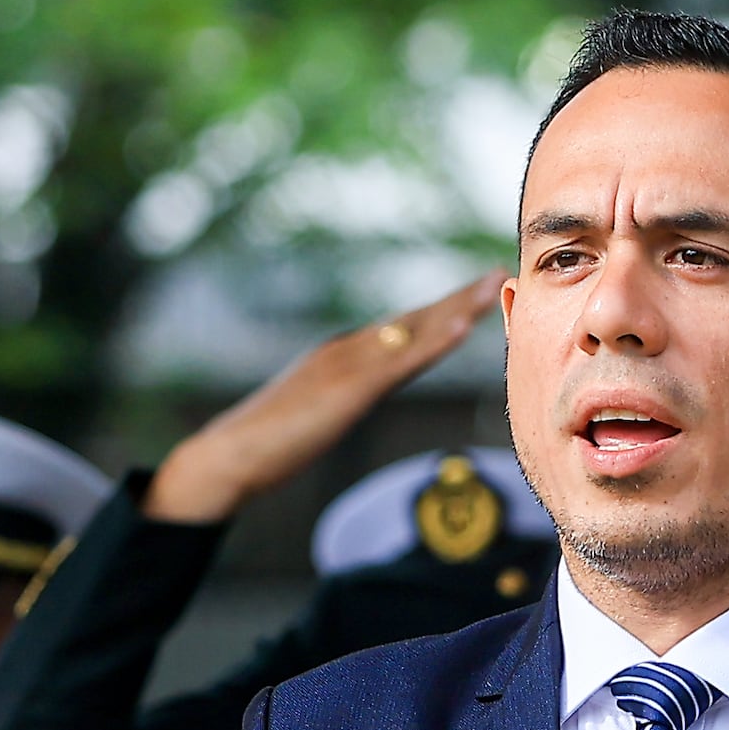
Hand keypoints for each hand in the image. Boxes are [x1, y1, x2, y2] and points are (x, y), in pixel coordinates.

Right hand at [148, 275, 506, 526]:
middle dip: (459, 298)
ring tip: (494, 283)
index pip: (401, 330)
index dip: (441, 311)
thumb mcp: (315, 416)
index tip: (476, 294)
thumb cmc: (265, 446)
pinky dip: (435, 342)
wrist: (227, 457)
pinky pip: (401, 362)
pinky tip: (463, 326)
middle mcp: (348, 351)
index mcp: (341, 357)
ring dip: (458, 306)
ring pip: (414, 331)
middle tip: (501, 273)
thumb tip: (355, 398)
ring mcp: (348, 365)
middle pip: (414, 320)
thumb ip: (338, 400)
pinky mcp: (348, 389)